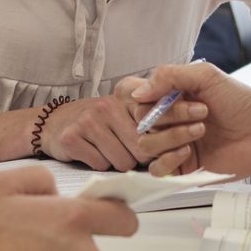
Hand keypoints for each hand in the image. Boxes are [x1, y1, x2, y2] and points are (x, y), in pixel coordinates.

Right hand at [41, 90, 202, 171]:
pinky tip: (98, 154)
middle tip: (153, 153)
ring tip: (118, 152)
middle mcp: (109, 104)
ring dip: (125, 162)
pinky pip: (101, 165)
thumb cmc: (100, 116)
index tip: (201, 119)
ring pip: (124, 160)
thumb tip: (168, 94)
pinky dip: (103, 166)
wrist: (48, 125)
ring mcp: (89, 122)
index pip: (157, 108)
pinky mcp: (72, 140)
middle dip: (153, 153)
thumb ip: (161, 85)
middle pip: (143, 144)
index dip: (180, 116)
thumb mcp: (131, 99)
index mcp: (127, 92)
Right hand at [127, 62, 250, 180]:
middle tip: (202, 112)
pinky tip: (189, 151)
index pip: (139, 101)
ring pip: (146, 145)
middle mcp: (170, 121)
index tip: (175, 97)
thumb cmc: (242, 103)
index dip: (152, 101)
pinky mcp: (182, 168)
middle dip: (170, 116)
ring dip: (172, 136)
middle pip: (142, 123)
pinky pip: (157, 169)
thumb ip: (168, 76)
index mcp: (172, 98)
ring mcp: (175, 145)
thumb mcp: (206, 76)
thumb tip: (136, 93)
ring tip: (200, 130)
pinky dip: (168, 159)